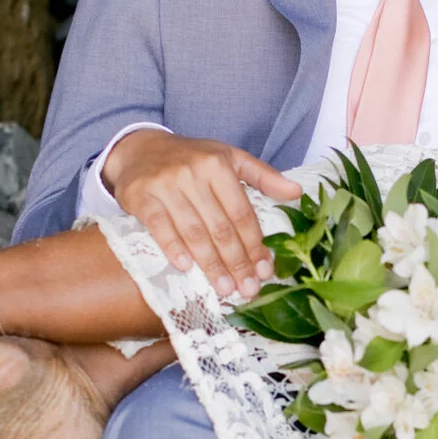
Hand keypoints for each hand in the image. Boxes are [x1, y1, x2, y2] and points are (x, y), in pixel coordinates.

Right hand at [104, 131, 301, 299]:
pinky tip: (186, 268)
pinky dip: (173, 248)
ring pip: (193, 231)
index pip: (242, 212)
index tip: (264, 270)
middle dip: (237, 262)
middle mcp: (193, 173)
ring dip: (210, 264)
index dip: (255, 244)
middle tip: (248, 289)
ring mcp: (165, 185)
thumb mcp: (229, 158)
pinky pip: (159, 227)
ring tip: (224, 288)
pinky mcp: (141, 196)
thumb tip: (296, 192)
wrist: (140, 149)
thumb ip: (263, 176)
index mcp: (219, 164)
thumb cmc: (192, 159)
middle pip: (220, 226)